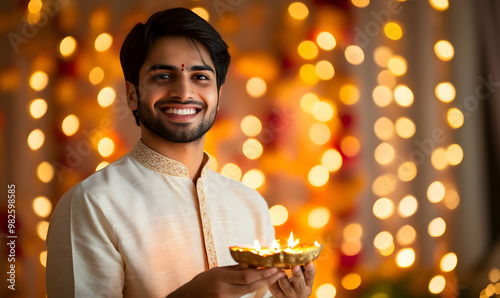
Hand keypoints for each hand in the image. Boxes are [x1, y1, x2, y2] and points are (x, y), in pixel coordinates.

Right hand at [167, 264, 285, 297]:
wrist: (189, 297)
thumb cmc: (202, 282)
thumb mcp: (217, 271)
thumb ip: (235, 268)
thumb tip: (252, 264)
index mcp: (220, 278)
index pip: (246, 276)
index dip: (262, 273)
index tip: (274, 267)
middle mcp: (224, 290)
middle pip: (251, 286)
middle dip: (268, 279)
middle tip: (280, 273)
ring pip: (249, 292)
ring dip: (263, 284)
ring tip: (275, 277)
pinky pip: (243, 295)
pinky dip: (253, 289)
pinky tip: (262, 283)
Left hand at [268, 262, 314, 297]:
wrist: (290, 297)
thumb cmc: (296, 283)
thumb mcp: (303, 278)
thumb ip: (301, 268)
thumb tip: (297, 250)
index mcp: (307, 285)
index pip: (310, 277)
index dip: (310, 270)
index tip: (310, 263)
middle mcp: (300, 291)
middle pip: (299, 284)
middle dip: (297, 275)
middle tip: (295, 266)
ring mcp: (289, 295)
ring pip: (286, 287)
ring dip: (283, 279)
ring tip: (280, 271)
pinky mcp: (279, 296)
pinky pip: (275, 289)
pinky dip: (272, 281)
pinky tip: (271, 273)